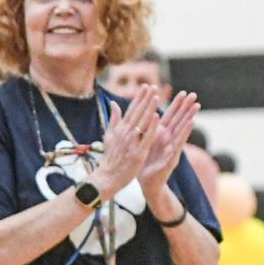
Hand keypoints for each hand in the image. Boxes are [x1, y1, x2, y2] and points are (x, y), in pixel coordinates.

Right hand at [92, 84, 160, 199]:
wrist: (107, 178)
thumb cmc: (109, 159)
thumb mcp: (109, 136)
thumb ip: (113, 119)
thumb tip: (113, 103)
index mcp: (119, 129)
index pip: (131, 110)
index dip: (139, 97)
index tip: (146, 86)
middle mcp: (125, 134)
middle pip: (137, 113)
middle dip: (145, 99)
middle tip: (153, 86)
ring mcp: (131, 143)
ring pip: (142, 122)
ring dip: (149, 108)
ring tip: (156, 95)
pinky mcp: (138, 152)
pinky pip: (146, 137)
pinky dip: (151, 127)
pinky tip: (157, 116)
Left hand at [139, 91, 199, 197]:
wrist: (147, 185)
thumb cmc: (145, 165)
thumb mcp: (143, 145)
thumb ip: (145, 132)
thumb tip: (144, 119)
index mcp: (160, 136)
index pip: (169, 117)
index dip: (176, 105)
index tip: (182, 92)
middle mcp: (168, 141)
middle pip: (178, 120)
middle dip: (185, 107)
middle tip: (194, 94)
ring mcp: (172, 149)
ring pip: (181, 130)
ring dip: (189, 117)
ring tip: (196, 105)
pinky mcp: (172, 158)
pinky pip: (178, 144)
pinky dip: (184, 133)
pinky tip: (190, 124)